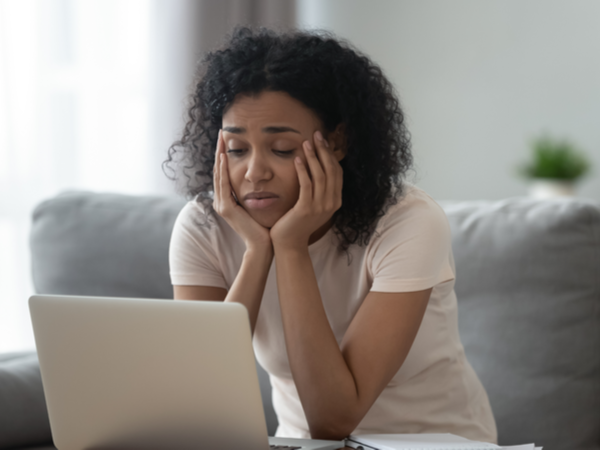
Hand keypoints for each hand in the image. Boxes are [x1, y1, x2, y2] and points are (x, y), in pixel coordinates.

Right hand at [213, 130, 271, 249]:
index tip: (228, 139)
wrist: (263, 245)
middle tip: (221, 132)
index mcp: (228, 200)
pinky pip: (223, 185)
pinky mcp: (226, 209)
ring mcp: (222, 205)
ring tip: (220, 139)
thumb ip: (256, 191)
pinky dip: (223, 170)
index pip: (224, 173)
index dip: (225, 155)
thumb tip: (264, 177)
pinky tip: (224, 157)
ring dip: (219, 155)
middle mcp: (222, 201)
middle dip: (219, 150)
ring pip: (218, 175)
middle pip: (218, 170)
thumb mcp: (258, 203)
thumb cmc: (265, 226)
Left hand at [270, 130, 342, 249]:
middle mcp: (331, 203)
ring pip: (320, 175)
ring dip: (313, 157)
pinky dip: (303, 170)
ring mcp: (320, 207)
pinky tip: (297, 159)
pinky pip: (306, 185)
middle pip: (331, 170)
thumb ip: (318, 189)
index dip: (331, 155)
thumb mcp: (313, 204)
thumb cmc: (297, 222)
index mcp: (335, 201)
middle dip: (324, 151)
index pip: (337, 172)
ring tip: (306, 143)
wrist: (289, 243)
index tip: (323, 141)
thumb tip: (317, 167)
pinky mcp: (306, 209)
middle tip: (316, 135)